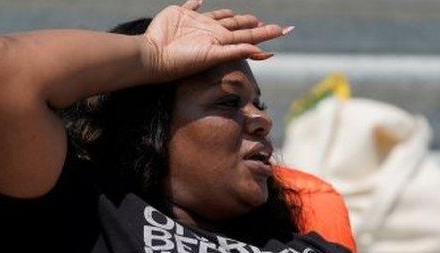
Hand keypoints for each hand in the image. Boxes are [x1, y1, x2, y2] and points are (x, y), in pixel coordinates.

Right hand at [141, 1, 289, 82]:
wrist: (153, 56)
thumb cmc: (182, 60)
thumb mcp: (212, 56)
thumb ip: (236, 51)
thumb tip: (262, 50)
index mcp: (221, 41)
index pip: (250, 37)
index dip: (268, 33)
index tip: (285, 30)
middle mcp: (211, 32)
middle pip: (237, 26)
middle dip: (251, 25)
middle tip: (265, 24)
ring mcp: (195, 23)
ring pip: (217, 16)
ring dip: (228, 15)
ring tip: (238, 15)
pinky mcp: (180, 14)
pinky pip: (190, 5)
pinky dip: (195, 2)